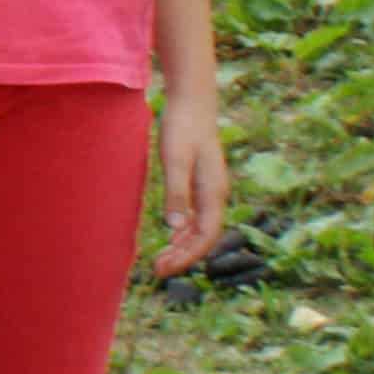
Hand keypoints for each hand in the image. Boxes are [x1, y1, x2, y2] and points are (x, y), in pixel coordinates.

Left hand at [150, 79, 227, 276]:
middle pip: (204, 236)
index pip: (206, 236)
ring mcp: (209, 189)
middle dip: (183, 256)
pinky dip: (184, 231)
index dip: (188, 256)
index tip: (165, 269)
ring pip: (200, 228)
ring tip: (160, 261)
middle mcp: (216, 194)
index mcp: (213, 192)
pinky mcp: (200, 182)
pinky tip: (171, 237)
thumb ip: (176, 192)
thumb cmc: (182, 128)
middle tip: (157, 271)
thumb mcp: (175, 159)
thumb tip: (176, 228)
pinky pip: (196, 216)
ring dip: (183, 246)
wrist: (191, 102)